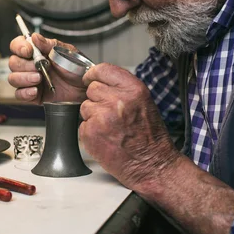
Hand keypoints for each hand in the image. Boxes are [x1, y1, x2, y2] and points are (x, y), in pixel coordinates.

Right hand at [9, 33, 86, 103]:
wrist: (85, 88)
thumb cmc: (77, 69)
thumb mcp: (66, 53)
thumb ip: (49, 45)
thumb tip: (35, 37)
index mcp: (37, 51)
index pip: (17, 45)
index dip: (18, 47)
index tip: (28, 51)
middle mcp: (30, 65)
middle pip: (13, 62)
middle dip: (24, 65)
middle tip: (39, 68)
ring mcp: (30, 80)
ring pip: (13, 78)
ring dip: (24, 78)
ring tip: (39, 79)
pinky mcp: (32, 95)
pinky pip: (19, 94)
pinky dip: (25, 93)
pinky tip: (36, 91)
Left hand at [79, 63, 181, 189]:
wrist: (151, 165)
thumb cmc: (150, 137)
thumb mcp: (143, 103)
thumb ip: (122, 89)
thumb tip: (100, 81)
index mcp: (132, 89)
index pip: (102, 69)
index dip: (94, 75)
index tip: (91, 79)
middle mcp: (117, 100)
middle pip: (91, 89)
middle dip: (97, 99)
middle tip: (111, 114)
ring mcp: (101, 117)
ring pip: (85, 107)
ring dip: (93, 116)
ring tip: (110, 128)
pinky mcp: (90, 132)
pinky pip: (82, 125)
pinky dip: (90, 132)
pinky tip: (105, 138)